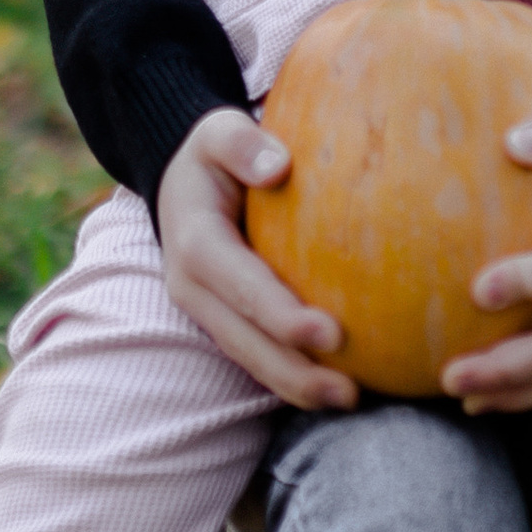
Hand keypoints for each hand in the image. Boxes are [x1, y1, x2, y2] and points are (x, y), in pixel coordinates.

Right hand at [156, 109, 356, 409]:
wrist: (182, 180)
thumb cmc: (216, 152)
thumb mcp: (218, 130)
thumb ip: (241, 143)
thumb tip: (279, 165)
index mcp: (195, 244)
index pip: (241, 287)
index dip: (281, 315)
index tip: (331, 334)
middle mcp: (192, 287)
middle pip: (245, 340)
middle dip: (294, 371)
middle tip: (348, 392)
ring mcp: (206, 310)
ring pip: (250, 359)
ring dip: (296, 386)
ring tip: (350, 401)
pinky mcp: (224, 321)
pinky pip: (257, 355)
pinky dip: (292, 377)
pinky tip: (338, 388)